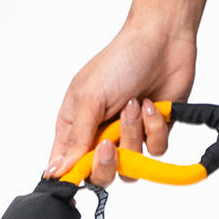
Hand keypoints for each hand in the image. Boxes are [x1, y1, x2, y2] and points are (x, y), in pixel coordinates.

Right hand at [47, 0, 211, 181]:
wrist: (162, 41)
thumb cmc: (119, 60)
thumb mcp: (90, 99)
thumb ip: (76, 139)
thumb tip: (56, 171)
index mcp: (75, 125)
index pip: (65, 165)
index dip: (69, 177)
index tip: (78, 177)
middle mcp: (99, 134)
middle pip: (99, 175)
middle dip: (106, 163)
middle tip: (109, 144)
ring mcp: (128, 135)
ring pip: (130, 166)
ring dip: (133, 135)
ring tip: (134, 105)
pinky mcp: (154, 132)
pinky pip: (155, 151)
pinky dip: (154, 128)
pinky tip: (151, 105)